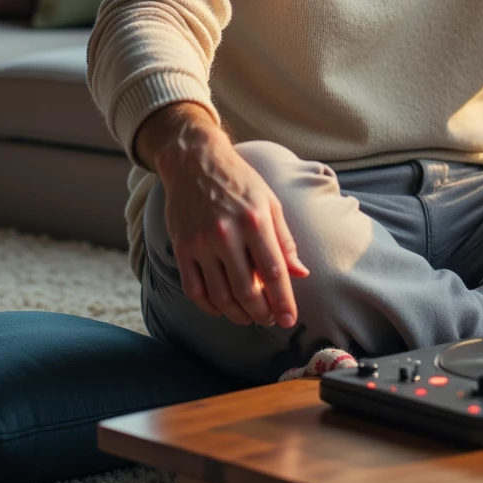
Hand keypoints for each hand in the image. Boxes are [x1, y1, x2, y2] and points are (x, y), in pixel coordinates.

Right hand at [134, 102, 308, 327]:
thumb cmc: (239, 181)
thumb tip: (300, 274)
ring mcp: (201, 242)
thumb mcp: (270, 202)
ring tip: (249, 317)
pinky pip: (194, 290)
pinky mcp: (181, 248)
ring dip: (237, 314)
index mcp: (254, 220)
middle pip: (247, 290)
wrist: (194, 161)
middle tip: (269, 319)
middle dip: (262, 313)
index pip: (273, 272)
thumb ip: (285, 240)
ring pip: (220, 295)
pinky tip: (222, 309)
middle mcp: (226, 233)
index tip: (289, 321)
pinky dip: (210, 307)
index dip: (283, 301)